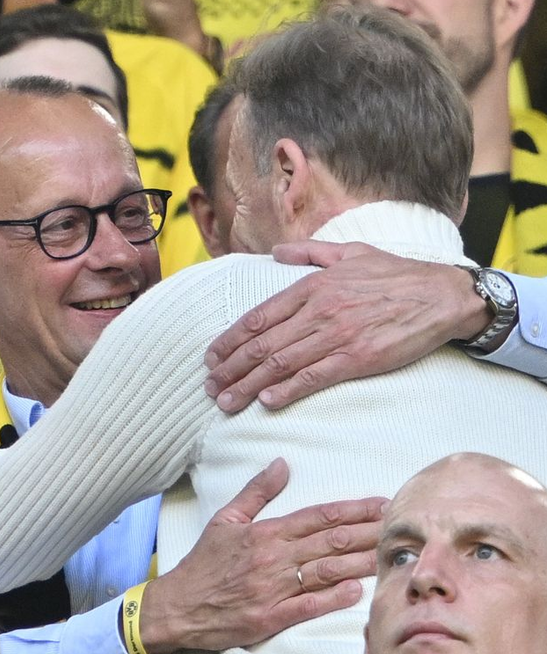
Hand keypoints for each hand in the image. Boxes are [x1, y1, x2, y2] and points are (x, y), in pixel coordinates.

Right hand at [141, 458, 384, 653]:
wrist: (177, 606)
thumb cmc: (202, 564)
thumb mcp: (224, 520)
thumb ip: (256, 492)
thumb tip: (281, 464)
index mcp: (265, 533)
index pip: (319, 516)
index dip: (354, 509)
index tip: (383, 504)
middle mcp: (273, 558)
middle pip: (332, 542)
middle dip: (370, 533)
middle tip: (401, 526)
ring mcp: (273, 589)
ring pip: (327, 572)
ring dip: (362, 563)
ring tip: (391, 556)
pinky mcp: (270, 617)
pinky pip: (309, 606)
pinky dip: (334, 598)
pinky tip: (358, 591)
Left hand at [203, 242, 487, 412]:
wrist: (444, 295)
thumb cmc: (397, 275)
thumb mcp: (351, 252)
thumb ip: (310, 252)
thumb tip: (277, 251)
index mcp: (313, 286)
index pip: (259, 316)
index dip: (231, 339)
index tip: (211, 357)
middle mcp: (320, 311)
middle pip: (262, 344)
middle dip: (230, 368)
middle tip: (209, 387)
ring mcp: (338, 335)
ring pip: (281, 363)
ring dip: (248, 385)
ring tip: (225, 401)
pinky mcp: (359, 358)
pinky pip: (315, 376)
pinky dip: (288, 390)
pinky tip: (267, 401)